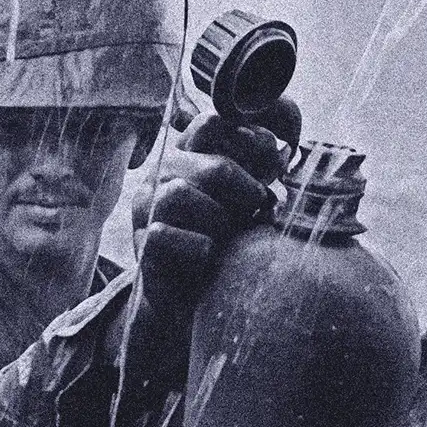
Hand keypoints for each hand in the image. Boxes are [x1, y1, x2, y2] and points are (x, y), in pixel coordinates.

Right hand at [131, 104, 301, 369]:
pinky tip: (209, 257)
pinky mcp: (142, 243)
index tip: (280, 155)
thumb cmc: (224, 248)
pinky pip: (166, 235)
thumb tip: (284, 146)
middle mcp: (162, 173)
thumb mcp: (247, 203)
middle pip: (206, 153)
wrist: (190, 306)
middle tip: (255, 208)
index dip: (252, 134)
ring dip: (219, 218)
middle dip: (243, 185)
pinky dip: (198, 248)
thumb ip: (260, 170)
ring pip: (183, 192)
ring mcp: (146, 208)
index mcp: (188, 154)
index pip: (214, 120)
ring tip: (228, 236)